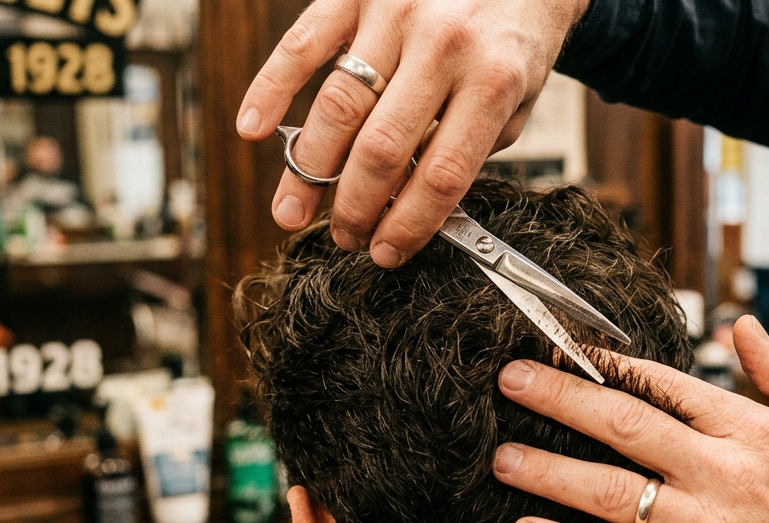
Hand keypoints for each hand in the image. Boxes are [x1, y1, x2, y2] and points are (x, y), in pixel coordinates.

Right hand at [237, 0, 588, 265]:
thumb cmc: (512, 39)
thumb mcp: (515, 102)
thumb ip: (465, 149)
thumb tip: (402, 204)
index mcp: (493, 79)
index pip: (441, 174)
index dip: (409, 224)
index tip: (387, 253)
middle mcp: (443, 45)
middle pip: (383, 148)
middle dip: (356, 206)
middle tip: (344, 237)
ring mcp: (396, 15)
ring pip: (339, 107)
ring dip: (310, 170)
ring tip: (292, 212)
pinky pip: (304, 44)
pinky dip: (271, 88)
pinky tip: (254, 130)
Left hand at [493, 316, 768, 522]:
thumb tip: (742, 325)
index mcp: (756, 434)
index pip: (668, 384)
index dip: (609, 365)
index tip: (566, 350)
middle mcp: (726, 475)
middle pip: (625, 424)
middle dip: (559, 397)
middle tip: (510, 380)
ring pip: (609, 490)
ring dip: (546, 470)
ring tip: (502, 457)